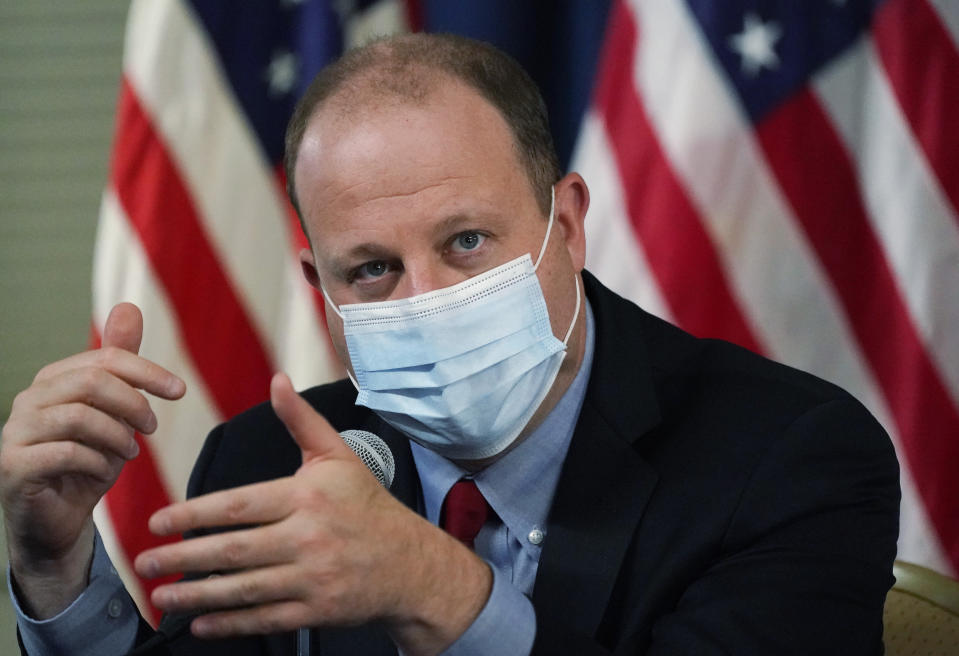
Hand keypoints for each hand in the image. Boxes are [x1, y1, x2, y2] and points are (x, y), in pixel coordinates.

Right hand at [0, 303, 184, 616]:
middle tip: (153, 427)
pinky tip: (106, 471)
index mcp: (54, 379)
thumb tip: (128, 306)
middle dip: (134, 402)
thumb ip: (120, 363)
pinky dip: (97, 461)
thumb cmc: (88, 461)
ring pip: (80, 416)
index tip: (180, 391)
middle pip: (92, 381)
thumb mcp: (114, 412)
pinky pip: (66, 452)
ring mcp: (15, 432)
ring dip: (118, 435)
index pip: (106, 359)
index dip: (148, 371)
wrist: (58, 520)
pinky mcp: (12, 466)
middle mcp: (29, 399)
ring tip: (132, 452)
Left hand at [135, 373, 491, 655]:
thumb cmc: (367, 506)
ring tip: (161, 594)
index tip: (159, 522)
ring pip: (244, 588)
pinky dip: (230, 623)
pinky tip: (201, 623)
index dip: (194, 514)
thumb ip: (301, 420)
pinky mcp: (317, 611)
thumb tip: (278, 380)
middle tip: (145, 561)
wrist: (410, 563)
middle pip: (234, 550)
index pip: (240, 505)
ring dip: (197, 594)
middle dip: (184, 557)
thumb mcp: (338, 456)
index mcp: (307, 497)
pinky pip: (265, 618)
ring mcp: (313, 577)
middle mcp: (309, 537)